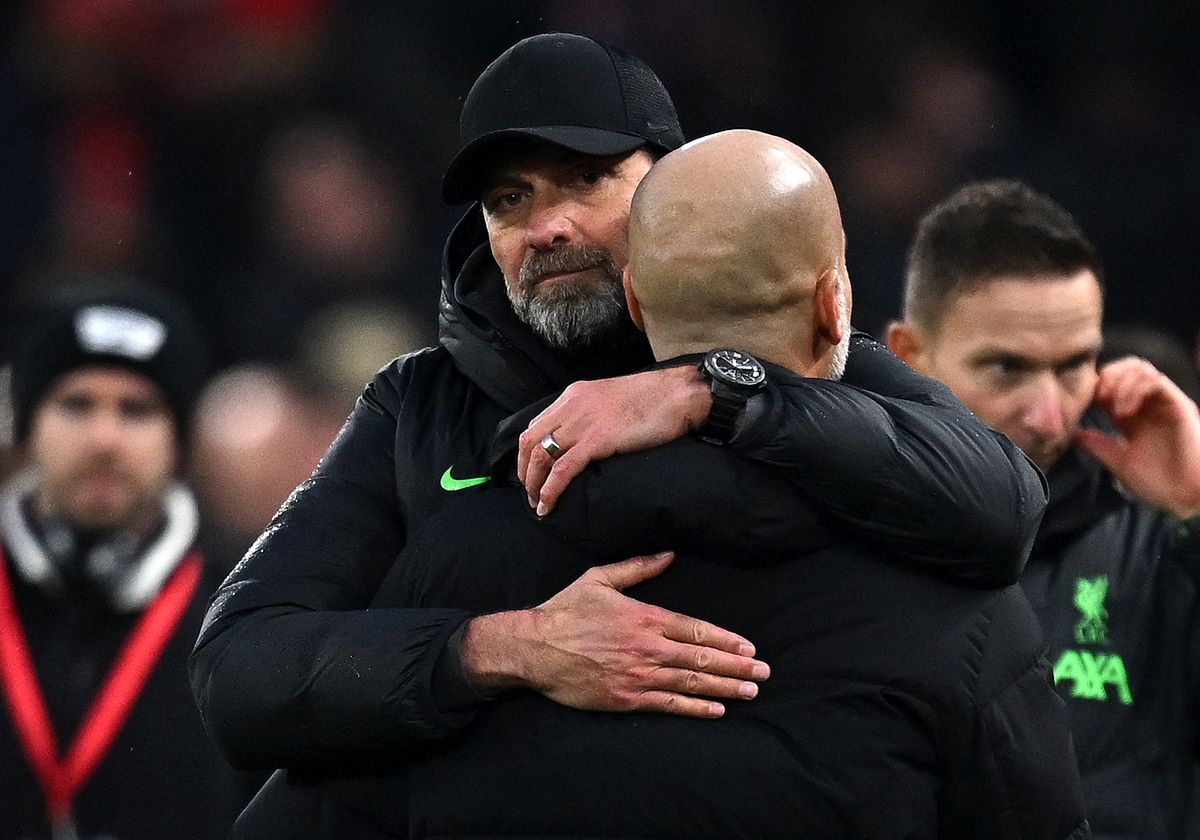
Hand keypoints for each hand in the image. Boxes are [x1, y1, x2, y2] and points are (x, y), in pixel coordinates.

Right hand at [460, 552, 768, 717]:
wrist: (533, 647)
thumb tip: (668, 553)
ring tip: (750, 690)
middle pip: (701, 659)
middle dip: (736, 666)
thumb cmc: (565, 611)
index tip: (749, 647)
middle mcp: (646, 647)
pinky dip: (695, 708)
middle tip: (763, 672)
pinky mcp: (625, 698)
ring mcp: (637, 675)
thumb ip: (637, 567)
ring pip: (690, 683)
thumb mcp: (599, 579)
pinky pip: (668, 705)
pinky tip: (717, 710)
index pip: (695, 631)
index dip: (725, 641)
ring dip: (724, 687)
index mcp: (644, 617)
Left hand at [518, 366, 710, 515]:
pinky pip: (563, 469)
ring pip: (541, 455)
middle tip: (530, 493)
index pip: (537, 423)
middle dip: (525, 470)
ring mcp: (583, 422)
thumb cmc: (655, 399)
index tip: (532, 471)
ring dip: (533, 484)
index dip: (529, 451)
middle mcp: (572, 405)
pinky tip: (547, 505)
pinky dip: (550, 490)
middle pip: (530, 440)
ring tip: (537, 503)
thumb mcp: (612, 399)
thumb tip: (587, 438)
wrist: (679, 394)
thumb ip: (594, 414)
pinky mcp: (598, 440)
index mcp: (575, 394)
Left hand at [1075, 356, 1199, 518]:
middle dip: (1107, 375)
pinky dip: (1136, 388)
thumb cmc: (1160, 484)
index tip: (1082, 402)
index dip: (1095, 386)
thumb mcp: (1119, 463)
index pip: (1112, 384)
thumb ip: (1097, 445)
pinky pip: (1157, 381)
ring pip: (1141, 369)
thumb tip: (1072, 434)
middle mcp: (1149, 406)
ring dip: (1120, 381)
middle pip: (1127, 368)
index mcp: (1133, 416)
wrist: (1187, 497)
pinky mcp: (1179, 405)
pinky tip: (1124, 410)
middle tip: (1096, 396)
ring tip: (1111, 406)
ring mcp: (1164, 404)